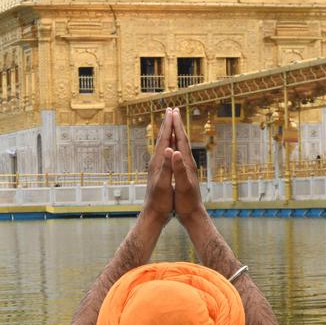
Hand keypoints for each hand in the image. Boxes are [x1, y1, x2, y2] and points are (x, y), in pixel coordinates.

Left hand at [143, 108, 174, 224]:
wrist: (153, 214)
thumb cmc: (161, 201)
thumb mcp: (164, 184)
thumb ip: (166, 166)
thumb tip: (168, 150)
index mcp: (158, 163)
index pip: (164, 140)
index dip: (169, 125)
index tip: (173, 111)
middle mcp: (155, 162)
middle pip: (161, 139)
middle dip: (166, 124)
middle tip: (170, 110)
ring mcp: (156, 167)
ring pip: (161, 145)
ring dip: (166, 133)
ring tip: (169, 123)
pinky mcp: (158, 172)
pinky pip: (163, 153)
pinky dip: (167, 145)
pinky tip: (168, 146)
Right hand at [171, 108, 204, 224]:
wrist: (194, 215)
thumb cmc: (186, 202)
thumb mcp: (181, 186)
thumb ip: (178, 169)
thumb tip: (174, 152)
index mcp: (186, 164)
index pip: (180, 141)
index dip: (176, 126)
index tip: (172, 112)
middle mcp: (188, 164)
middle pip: (182, 140)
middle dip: (177, 125)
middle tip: (173, 111)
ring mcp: (187, 168)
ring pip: (181, 146)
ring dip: (176, 133)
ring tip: (173, 124)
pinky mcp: (184, 174)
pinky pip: (179, 155)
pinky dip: (175, 146)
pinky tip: (173, 146)